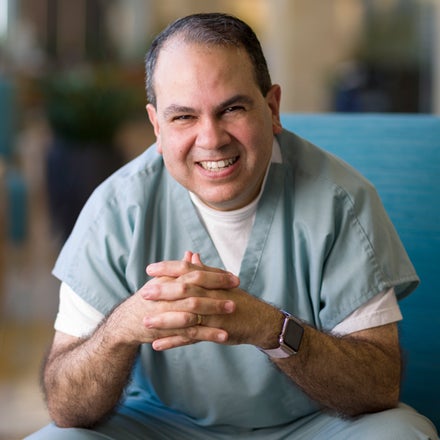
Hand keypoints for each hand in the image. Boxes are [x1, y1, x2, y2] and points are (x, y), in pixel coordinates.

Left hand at [145, 252, 282, 349]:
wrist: (261, 321)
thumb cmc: (240, 300)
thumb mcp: (223, 283)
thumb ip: (204, 270)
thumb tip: (191, 256)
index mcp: (213, 281)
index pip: (188, 270)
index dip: (168, 268)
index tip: (149, 269)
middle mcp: (213, 295)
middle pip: (185, 290)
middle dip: (163, 292)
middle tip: (144, 293)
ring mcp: (215, 314)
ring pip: (186, 315)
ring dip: (164, 319)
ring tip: (145, 321)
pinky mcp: (216, 331)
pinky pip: (192, 337)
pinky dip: (174, 341)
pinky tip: (157, 344)